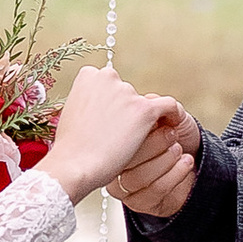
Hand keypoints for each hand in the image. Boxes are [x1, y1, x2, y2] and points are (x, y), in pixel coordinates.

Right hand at [42, 65, 186, 205]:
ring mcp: (127, 93)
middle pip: (127, 92)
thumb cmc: (71, 147)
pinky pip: (169, 106)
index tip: (109, 117)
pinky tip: (170, 127)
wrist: (74, 165)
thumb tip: (98, 108)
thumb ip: (88, 103)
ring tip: (133, 141)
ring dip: (141, 119)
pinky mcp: (144, 110)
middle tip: (120, 133)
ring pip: (144, 103)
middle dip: (125, 110)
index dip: (110, 102)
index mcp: (88, 76)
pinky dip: (172, 115)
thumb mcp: (71, 114)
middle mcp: (109, 77)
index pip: (108, 82)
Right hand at [109, 102, 201, 218]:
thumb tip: (149, 102)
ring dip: (164, 161)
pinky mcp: (139, 204)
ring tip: (179, 150)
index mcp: (114, 142)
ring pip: (137, 178)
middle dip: (153, 146)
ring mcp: (123, 188)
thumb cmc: (177, 136)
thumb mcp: (170, 118)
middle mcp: (112, 166)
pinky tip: (186, 162)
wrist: (195, 161)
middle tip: (172, 135)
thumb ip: (159, 108)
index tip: (161, 121)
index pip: (115, 138)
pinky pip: (154, 191)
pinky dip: (174, 174)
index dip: (139, 130)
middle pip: (122, 160)